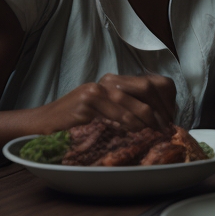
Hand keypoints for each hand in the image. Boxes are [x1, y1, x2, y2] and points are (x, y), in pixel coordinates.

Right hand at [38, 73, 177, 133]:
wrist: (42, 124)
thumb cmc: (78, 122)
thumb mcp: (107, 111)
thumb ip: (128, 109)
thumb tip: (160, 122)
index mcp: (117, 81)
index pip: (154, 82)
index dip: (167, 100)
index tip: (172, 119)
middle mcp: (109, 81)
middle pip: (148, 88)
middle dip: (161, 110)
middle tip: (166, 129)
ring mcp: (98, 90)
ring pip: (134, 102)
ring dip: (148, 121)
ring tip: (155, 134)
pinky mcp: (87, 102)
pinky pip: (116, 115)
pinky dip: (130, 125)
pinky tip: (136, 135)